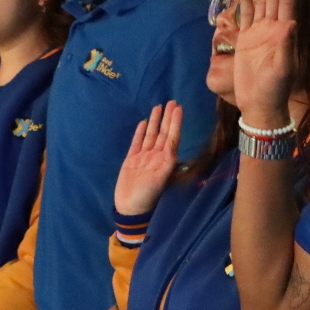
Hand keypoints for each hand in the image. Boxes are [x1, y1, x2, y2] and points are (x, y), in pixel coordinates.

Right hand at [114, 102, 183, 216]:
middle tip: (172, 101)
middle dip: (168, 117)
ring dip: (155, 121)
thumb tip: (173, 152)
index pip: (172, 137)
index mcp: (166, 160)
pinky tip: (144, 122)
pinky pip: (137, 142)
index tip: (179, 108)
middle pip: (163, 133)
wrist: (130, 208)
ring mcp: (144, 157)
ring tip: (159, 107)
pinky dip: (141, 132)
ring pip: (151, 135)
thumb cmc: (147, 197)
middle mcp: (156, 156)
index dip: (175, 122)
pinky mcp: (132, 159)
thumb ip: (166, 166)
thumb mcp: (160, 181)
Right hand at [231, 0, 295, 128]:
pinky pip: (246, 15)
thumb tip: (290, 23)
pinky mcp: (247, 39)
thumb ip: (286, 46)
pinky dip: (246, 0)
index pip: (285, 3)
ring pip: (262, 2)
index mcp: (283, 33)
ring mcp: (260, 33)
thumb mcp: (282, 69)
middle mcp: (273, 29)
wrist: (259, 104)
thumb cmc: (274, 90)